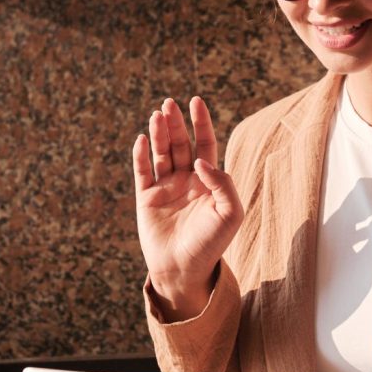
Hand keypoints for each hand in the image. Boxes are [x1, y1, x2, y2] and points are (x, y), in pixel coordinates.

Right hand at [133, 97, 242, 319]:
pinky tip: (143, 139)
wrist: (184, 270)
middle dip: (176, 123)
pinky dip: (141, 155)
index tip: (196, 101)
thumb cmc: (212, 244)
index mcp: (208, 181)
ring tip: (157, 115)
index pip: (205, 144)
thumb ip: (223, 184)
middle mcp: (186, 180)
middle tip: (169, 103)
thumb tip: (201, 160)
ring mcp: (165, 188)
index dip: (201, 123)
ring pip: (161, 153)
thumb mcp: (229, 214)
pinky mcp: (146, 199)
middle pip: (180, 144)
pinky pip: (142, 172)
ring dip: (159, 133)